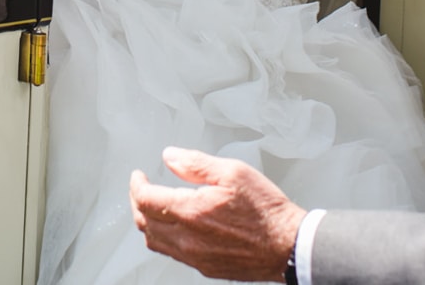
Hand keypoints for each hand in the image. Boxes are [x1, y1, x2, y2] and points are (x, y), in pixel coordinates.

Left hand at [129, 147, 306, 281]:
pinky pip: (172, 254)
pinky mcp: (205, 267)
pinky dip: (163, 238)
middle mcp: (188, 238)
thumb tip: (169, 156)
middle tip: (141, 189)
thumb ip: (195, 163)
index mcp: (191, 211)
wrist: (287, 246)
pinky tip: (173, 227)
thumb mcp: (233, 172)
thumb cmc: (265, 209)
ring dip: (147, 222)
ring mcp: (195, 256)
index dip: (136, 185)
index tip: (138, 176)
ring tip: (151, 207)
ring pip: (155, 242)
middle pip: (144, 222)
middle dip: (137, 202)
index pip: (146, 200)